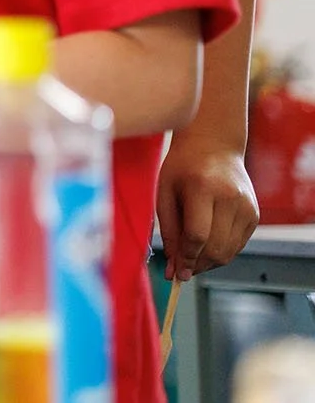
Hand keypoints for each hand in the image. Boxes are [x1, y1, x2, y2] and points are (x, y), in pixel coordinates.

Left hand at [158, 138, 260, 280]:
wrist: (213, 145)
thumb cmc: (182, 167)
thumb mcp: (165, 192)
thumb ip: (168, 230)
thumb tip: (172, 268)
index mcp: (203, 188)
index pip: (197, 236)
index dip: (185, 259)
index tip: (175, 274)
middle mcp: (231, 198)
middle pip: (216, 248)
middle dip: (197, 266)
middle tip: (181, 271)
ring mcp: (247, 207)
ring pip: (229, 252)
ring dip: (208, 263)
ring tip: (191, 259)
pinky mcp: (254, 215)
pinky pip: (237, 245)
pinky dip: (221, 252)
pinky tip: (206, 247)